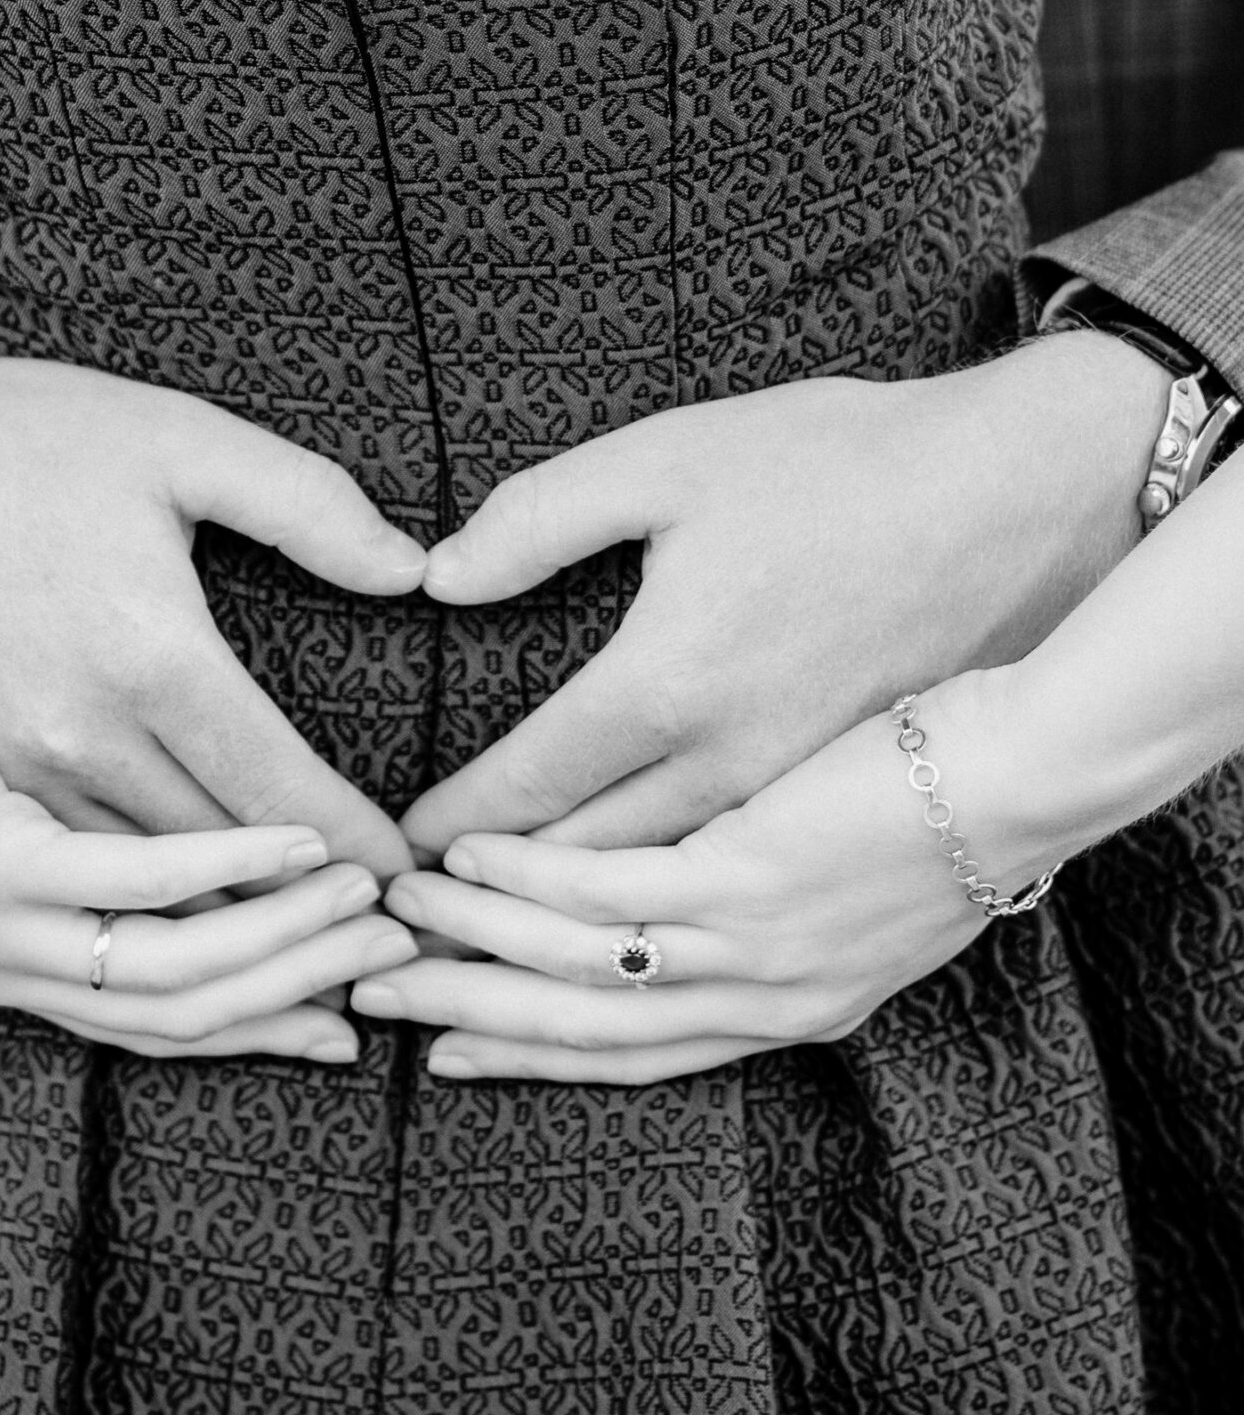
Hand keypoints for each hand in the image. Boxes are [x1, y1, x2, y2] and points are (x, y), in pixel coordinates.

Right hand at [0, 288, 424, 872]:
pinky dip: (150, 911)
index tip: (412, 879)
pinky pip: (82, 876)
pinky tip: (201, 919)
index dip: (357, 849)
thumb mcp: (178, 437)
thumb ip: (309, 505)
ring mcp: (16, 773)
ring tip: (316, 950)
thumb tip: (413, 570)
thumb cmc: (20, 435)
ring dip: (232, 930)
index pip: (280, 795)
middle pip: (222, 868)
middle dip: (309, 912)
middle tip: (390, 929)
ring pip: (146, 893)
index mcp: (149, 659)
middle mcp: (80, 740)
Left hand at [0, 609, 415, 1059]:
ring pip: (177, 966)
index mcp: (6, 961)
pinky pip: (135, 883)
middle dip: (307, 986)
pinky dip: (233, 863)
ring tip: (373, 887)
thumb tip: (165, 846)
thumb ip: (66, 849)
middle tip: (400, 952)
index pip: (164, 1022)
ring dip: (291, 932)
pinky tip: (303, 830)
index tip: (356, 1004)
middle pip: (190, 1012)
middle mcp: (3, 965)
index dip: (269, 1019)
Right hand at [361, 673, 1035, 1080]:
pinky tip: (469, 852)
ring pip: (580, 966)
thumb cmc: (952, 806)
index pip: (635, 1054)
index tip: (450, 1050)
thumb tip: (694, 894)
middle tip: (376, 996)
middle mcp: (765, 1000)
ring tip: (400, 905)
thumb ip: (772, 915)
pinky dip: (523, 879)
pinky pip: (605, 892)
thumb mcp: (861, 894)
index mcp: (791, 1011)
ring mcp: (754, 947)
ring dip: (474, 940)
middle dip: (471, 1017)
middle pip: (586, 1030)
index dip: (532, 1053)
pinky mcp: (749, 879)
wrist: (1028, 771)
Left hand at [401, 335, 1166, 858]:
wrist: (1019, 499)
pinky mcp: (844, 797)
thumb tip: (437, 577)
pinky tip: (629, 927)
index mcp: (667, 683)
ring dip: (568, 932)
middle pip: (581, 870)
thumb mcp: (669, 456)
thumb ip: (539, 518)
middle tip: (416, 932)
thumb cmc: (841, 464)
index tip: (396, 857)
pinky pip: (731, 885)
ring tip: (494, 958)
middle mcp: (727, 764)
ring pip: (658, 896)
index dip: (450, 827)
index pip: (528, 785)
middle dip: (490, 910)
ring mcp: (793, 795)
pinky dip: (662, 918)